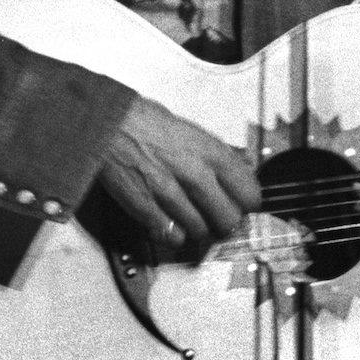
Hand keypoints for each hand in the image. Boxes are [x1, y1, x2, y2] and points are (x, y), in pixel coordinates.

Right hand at [98, 94, 261, 249]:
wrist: (109, 124)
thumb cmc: (146, 122)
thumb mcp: (192, 130)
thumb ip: (220, 151)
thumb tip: (243, 161)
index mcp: (211, 152)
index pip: (249, 192)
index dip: (248, 202)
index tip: (244, 204)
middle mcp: (195, 174)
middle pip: (229, 219)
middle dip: (226, 222)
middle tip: (220, 217)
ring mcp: (172, 193)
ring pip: (201, 231)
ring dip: (198, 228)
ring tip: (192, 217)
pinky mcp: (148, 209)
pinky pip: (172, 236)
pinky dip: (173, 234)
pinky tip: (171, 222)